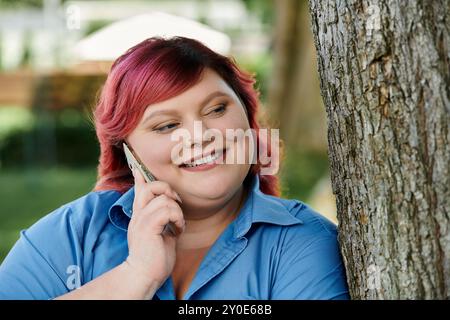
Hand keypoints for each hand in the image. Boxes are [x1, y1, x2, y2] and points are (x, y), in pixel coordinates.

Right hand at [124, 167, 184, 287]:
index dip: (140, 178)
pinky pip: (167, 210)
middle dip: (166, 189)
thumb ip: (162, 219)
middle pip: (149, 188)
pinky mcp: (149, 228)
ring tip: (178, 224)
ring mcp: (142, 221)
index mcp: (140, 216)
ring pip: (163, 199)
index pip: (139, 191)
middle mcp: (138, 216)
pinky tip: (178, 230)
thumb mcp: (159, 233)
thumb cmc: (155, 258)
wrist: (144, 275)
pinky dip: (177, 218)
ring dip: (177, 211)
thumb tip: (170, 208)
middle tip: (176, 202)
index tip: (138, 167)